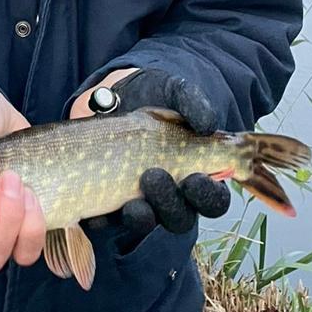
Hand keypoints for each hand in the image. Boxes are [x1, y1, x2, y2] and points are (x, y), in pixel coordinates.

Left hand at [71, 66, 231, 239]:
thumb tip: (207, 124)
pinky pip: (107, 222)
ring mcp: (141, 202)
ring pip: (147, 222)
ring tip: (132, 184)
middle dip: (170, 203)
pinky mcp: (108, 206)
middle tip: (155, 175)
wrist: (111, 95)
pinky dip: (104, 217)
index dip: (208, 195)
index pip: (212, 200)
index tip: (195, 177)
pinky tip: (99, 204)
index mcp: (196, 174)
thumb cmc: (152, 94)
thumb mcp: (173, 89)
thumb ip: (192, 102)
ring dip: (142, 213)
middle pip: (181, 218)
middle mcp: (171, 195)